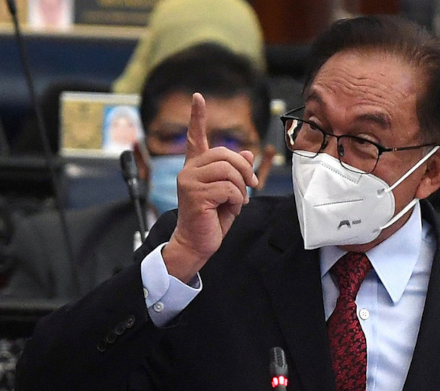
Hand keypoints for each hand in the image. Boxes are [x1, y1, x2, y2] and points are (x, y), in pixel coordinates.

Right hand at [163, 93, 258, 282]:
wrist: (197, 243)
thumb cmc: (212, 219)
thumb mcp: (229, 193)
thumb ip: (235, 173)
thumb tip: (246, 153)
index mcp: (195, 168)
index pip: (195, 137)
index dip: (197, 116)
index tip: (198, 97)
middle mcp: (189, 170)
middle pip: (225, 154)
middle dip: (244, 171)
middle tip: (251, 187)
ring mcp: (189, 181)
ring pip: (228, 171)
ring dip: (241, 188)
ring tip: (237, 201)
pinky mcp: (195, 195)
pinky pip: (229, 188)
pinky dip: (237, 200)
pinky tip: (231, 208)